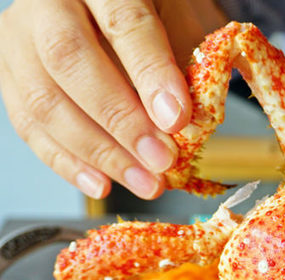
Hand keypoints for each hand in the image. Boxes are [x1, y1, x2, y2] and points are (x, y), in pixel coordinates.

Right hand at [0, 0, 223, 198]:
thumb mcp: (182, 21)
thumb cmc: (155, 12)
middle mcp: (48, 2)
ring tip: (145, 182)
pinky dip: (68, 162)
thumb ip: (188, 64)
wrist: (113, 5)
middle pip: (69, 61)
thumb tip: (193, 124)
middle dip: (120, 121)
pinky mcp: (8, 73)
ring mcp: (19, 37)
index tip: (177, 118)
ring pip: (43, 100)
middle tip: (161, 159)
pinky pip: (29, 125)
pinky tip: (103, 183)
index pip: (123, 23)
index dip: (150, 74)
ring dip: (99, 153)